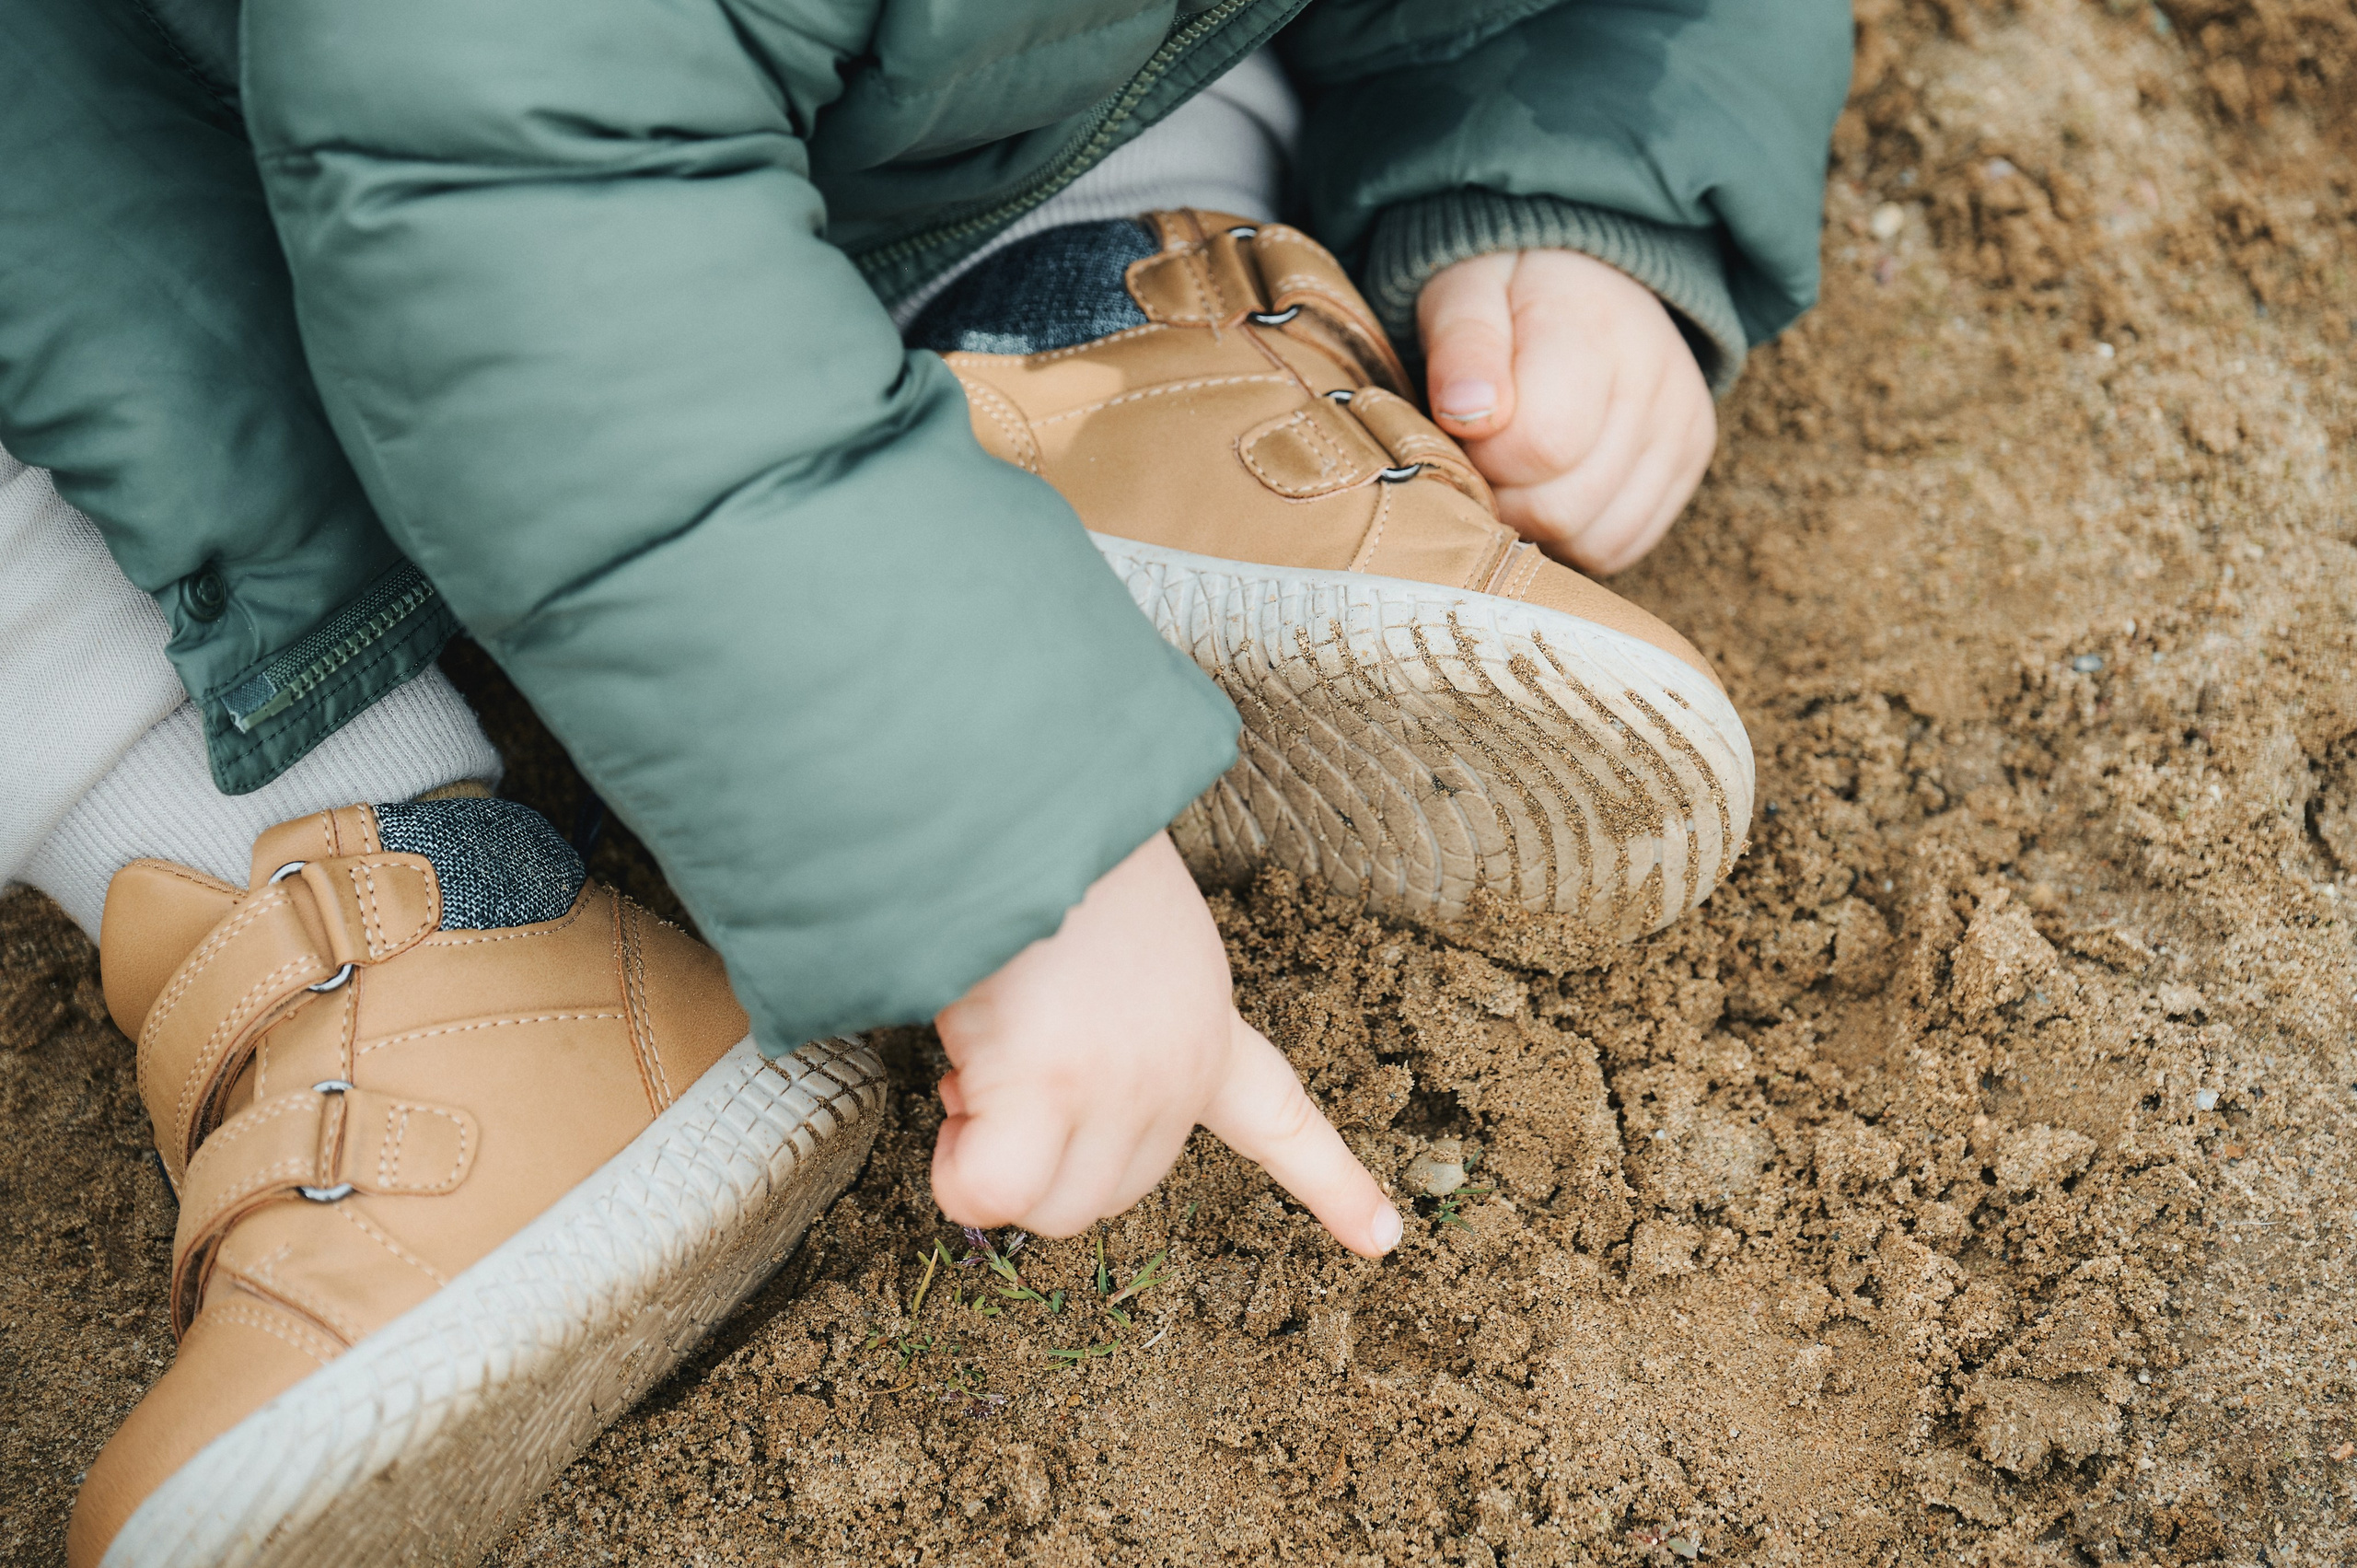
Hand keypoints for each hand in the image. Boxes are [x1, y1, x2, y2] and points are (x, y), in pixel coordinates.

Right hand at [929, 832, 1399, 1256]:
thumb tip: (1032, 1083)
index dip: (1332, 1183)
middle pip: (1112, 1196)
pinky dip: (955, 1168)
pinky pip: (989, 1191)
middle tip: (996, 1075)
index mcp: (1207, 1021)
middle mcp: (1180, 1064)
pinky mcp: (1049, 1084)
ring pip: (1052, 1207)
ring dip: (991, 1162)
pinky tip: (954, 1087)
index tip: (1383, 1239)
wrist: (1023, 793)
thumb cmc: (1050, 849)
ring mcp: (1123, 1080)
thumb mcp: (1123, 940)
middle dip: (1036, 1160)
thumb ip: (1111, 1022)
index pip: (1282, 1117)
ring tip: (973, 1066)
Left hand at [1418, 248, 1715, 575]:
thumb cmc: (1508, 290)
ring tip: (1520, 467)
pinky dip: (1576, 535)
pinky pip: (1622, 544)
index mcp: (1594, 329)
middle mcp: (1656, 381)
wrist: (1585, 270)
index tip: (1467, 428)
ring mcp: (1682, 427)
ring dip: (1538, 525)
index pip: (1539, 445)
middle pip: (1563, 507)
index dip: (1483, 456)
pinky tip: (1554, 486)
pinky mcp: (1689, 462)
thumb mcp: (1463, 292)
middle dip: (1504, 497)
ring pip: (1594, 540)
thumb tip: (1468, 415)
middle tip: (1486, 453)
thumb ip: (1462, 348)